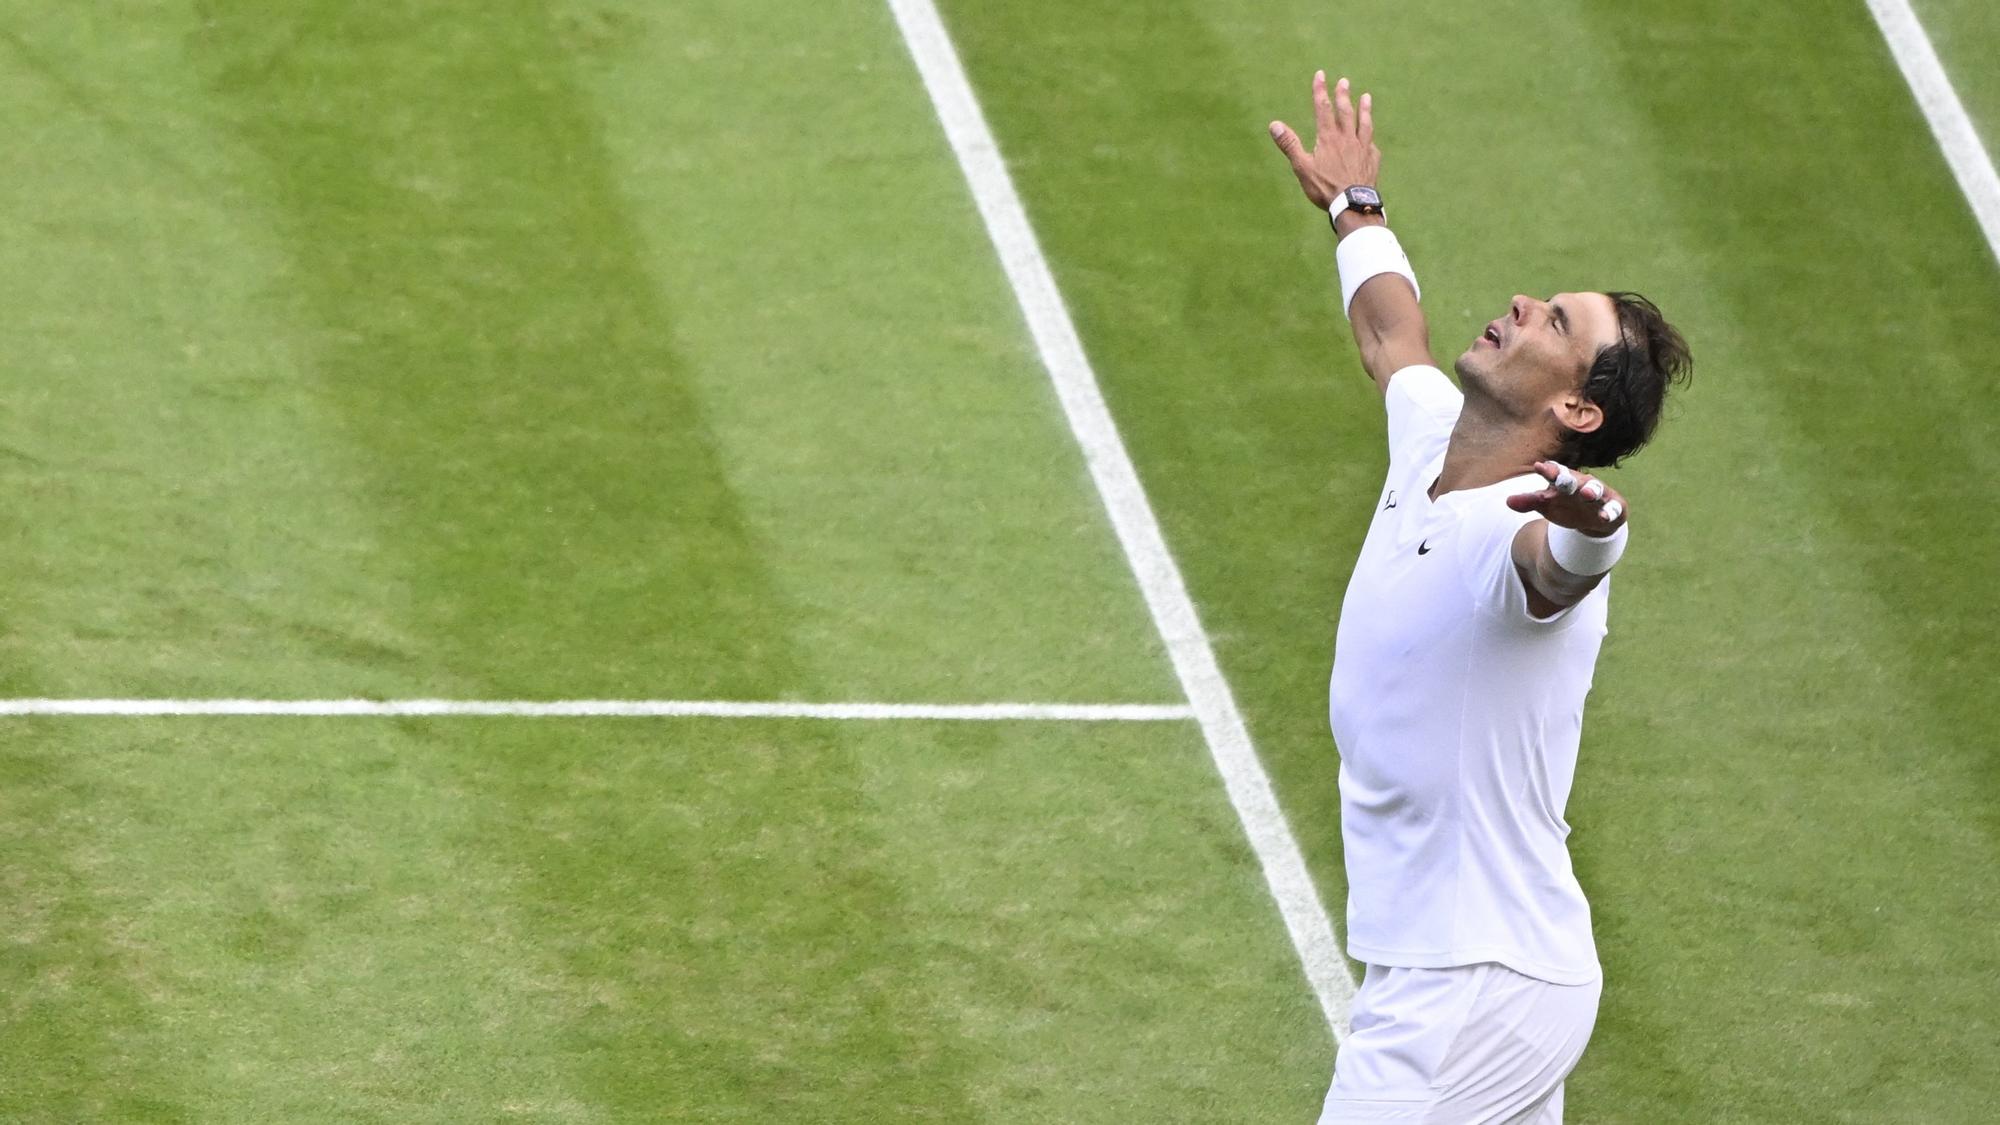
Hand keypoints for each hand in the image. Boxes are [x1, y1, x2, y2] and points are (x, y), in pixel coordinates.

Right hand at [1268, 70, 1380, 211]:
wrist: (1352, 203)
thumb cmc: (1325, 187)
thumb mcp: (1302, 167)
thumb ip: (1290, 144)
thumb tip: (1274, 124)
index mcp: (1328, 138)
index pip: (1323, 109)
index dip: (1321, 90)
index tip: (1321, 75)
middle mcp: (1347, 138)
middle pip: (1345, 112)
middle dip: (1343, 95)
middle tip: (1344, 81)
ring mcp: (1363, 148)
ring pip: (1364, 124)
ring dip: (1364, 109)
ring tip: (1366, 97)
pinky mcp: (1372, 160)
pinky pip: (1371, 145)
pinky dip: (1370, 138)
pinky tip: (1371, 138)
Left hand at [1507, 461, 1627, 535]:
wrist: (1594, 518)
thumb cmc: (1566, 505)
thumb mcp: (1547, 504)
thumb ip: (1529, 502)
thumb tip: (1507, 501)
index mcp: (1564, 480)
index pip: (1556, 473)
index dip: (1549, 470)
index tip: (1539, 467)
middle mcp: (1582, 484)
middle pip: (1574, 480)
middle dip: (1567, 478)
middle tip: (1558, 477)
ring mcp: (1599, 495)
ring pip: (1596, 490)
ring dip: (1591, 491)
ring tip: (1586, 495)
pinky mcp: (1614, 507)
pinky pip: (1613, 508)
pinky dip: (1609, 512)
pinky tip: (1604, 516)